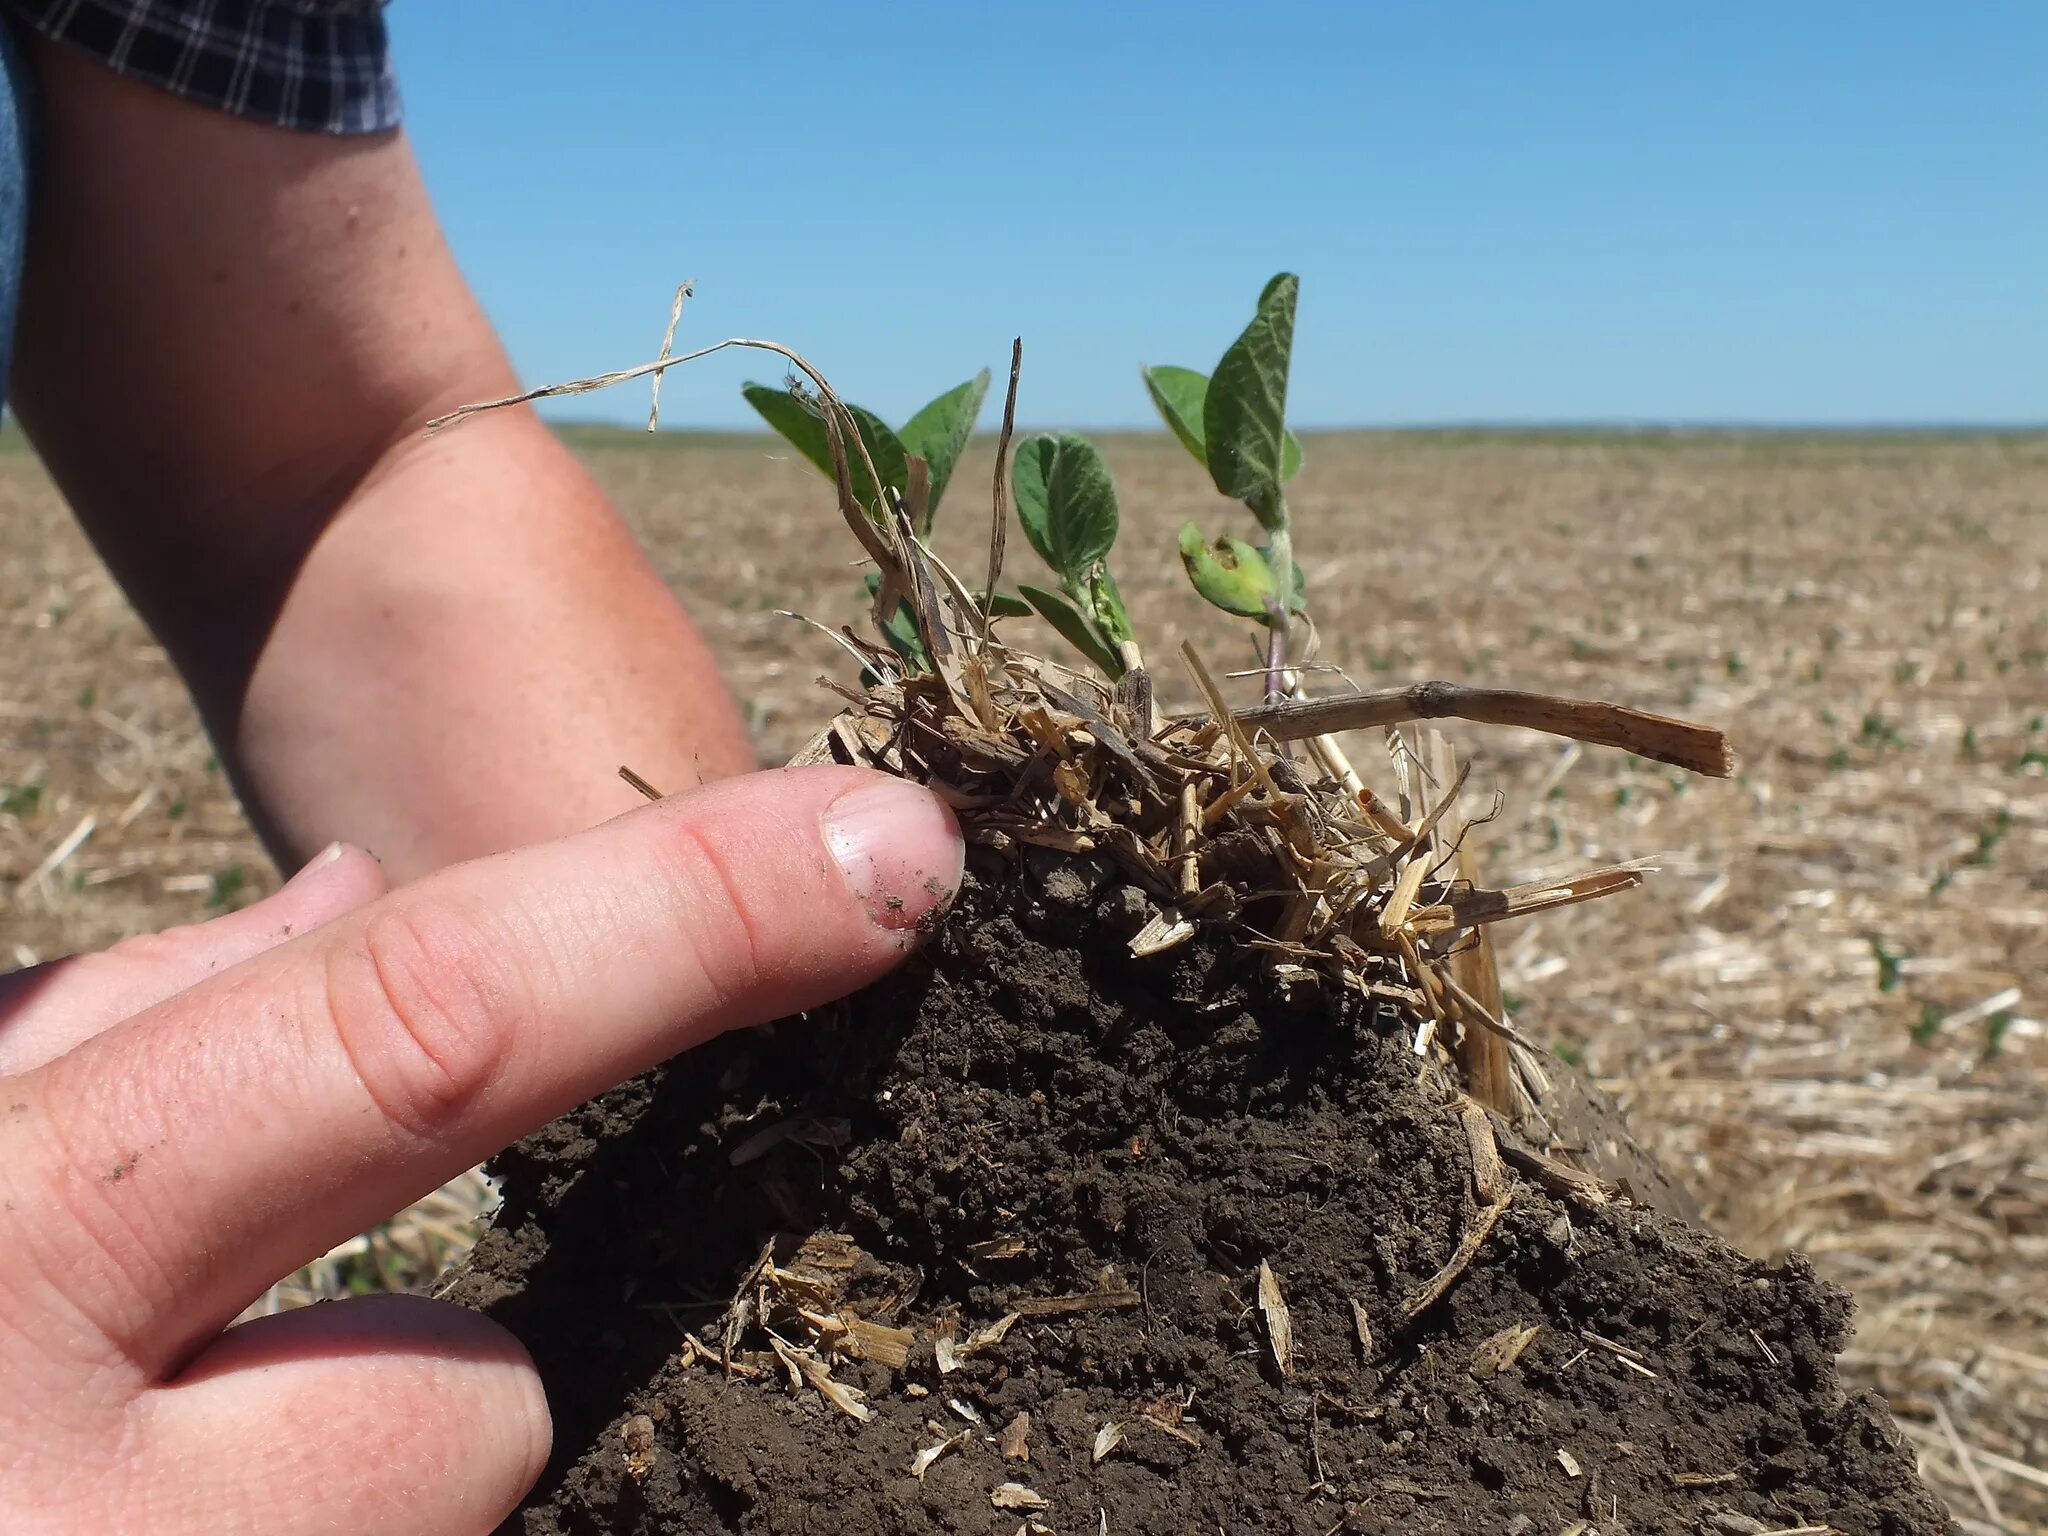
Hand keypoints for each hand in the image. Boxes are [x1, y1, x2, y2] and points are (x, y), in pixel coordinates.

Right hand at [0, 767, 961, 1534]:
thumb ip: (111, 1028)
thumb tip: (360, 906)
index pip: (416, 1032)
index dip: (683, 921)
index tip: (893, 851)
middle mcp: (71, 1509)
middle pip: (464, 1411)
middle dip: (376, 1399)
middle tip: (119, 1424)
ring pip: (408, 1534)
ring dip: (282, 1517)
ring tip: (76, 1489)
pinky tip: (120, 1499)